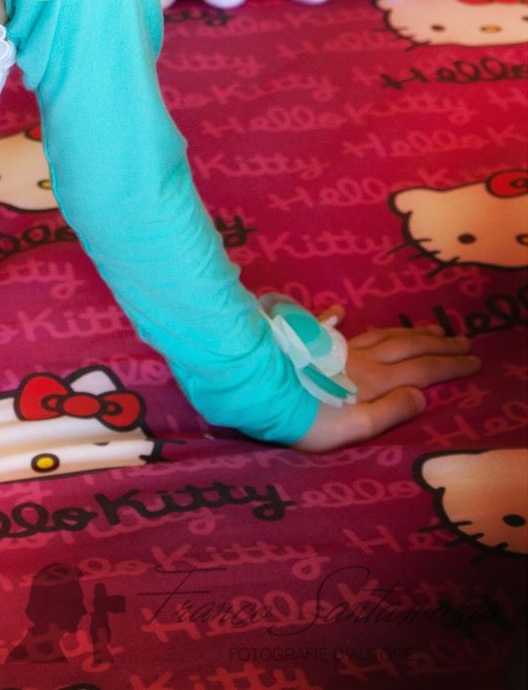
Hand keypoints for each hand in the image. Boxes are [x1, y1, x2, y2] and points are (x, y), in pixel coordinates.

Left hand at [289, 305, 480, 450]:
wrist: (262, 390)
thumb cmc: (308, 417)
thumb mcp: (355, 427)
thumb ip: (390, 411)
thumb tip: (422, 396)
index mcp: (374, 380)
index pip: (422, 370)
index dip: (450, 365)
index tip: (474, 360)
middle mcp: (360, 358)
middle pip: (407, 345)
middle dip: (439, 343)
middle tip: (464, 339)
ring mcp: (336, 347)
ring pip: (380, 334)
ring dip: (408, 330)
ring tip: (429, 327)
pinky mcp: (312, 343)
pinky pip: (331, 326)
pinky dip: (339, 318)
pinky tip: (340, 310)